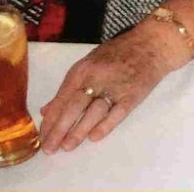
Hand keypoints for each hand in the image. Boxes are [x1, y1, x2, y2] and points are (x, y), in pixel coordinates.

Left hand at [38, 23, 179, 152]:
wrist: (151, 44)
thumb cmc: (118, 53)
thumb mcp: (88, 64)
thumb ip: (69, 88)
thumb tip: (47, 111)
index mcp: (82, 70)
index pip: (61, 99)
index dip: (50, 120)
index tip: (42, 137)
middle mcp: (96, 78)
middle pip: (73, 107)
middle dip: (59, 129)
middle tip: (49, 148)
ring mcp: (115, 86)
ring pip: (93, 112)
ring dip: (78, 130)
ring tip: (67, 147)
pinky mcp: (133, 94)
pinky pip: (117, 113)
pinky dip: (105, 125)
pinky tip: (94, 137)